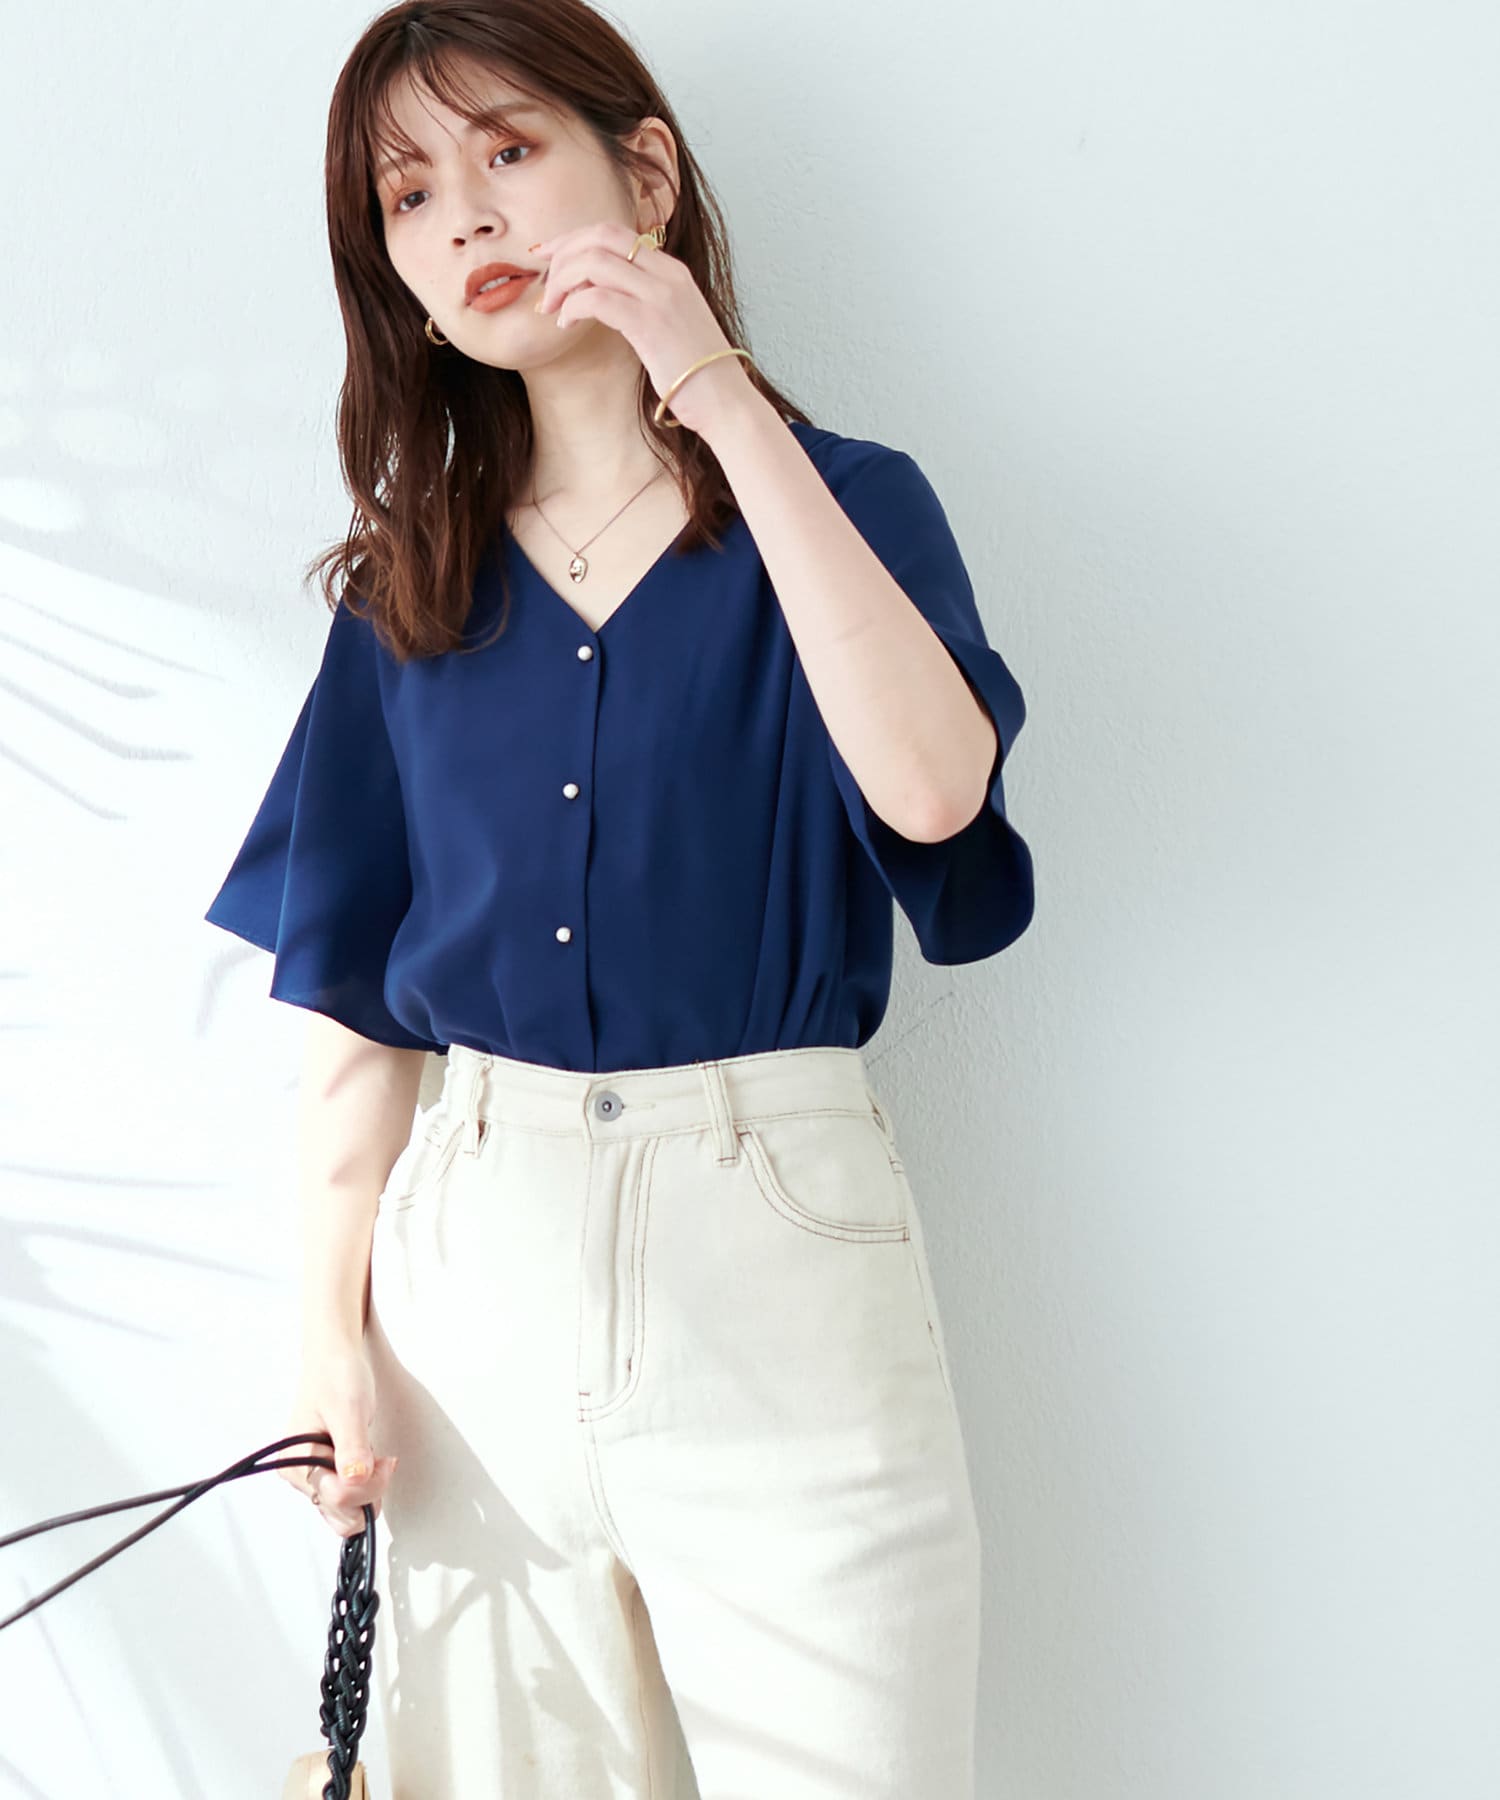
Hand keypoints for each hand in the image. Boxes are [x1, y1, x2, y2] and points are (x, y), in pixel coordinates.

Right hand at [280, 1343, 397, 1538]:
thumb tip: (354, 1480)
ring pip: (346, 1509)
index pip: (339, 1500)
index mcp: (296, 1462)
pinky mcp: (326, 1472)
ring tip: (370, 1452)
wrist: (335, 1356)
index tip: (385, 1460)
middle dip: (369, 1492)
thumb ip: (352, 1447)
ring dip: (368, 1486)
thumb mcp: (350, 1408)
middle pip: (341, 1513)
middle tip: (379, 1458)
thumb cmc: (337, 1375)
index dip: (370, 1486)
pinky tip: (366, 1457)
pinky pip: (348, 1496)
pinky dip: (365, 1482)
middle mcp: (299, 1475)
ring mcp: (312, 1476)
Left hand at [530, 219, 754, 439]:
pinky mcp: (649, 323)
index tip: (550, 258)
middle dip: (563, 252)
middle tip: (544, 281)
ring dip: (561, 282)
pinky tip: (566, 326)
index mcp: (671, 271)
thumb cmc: (697, 374)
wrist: (726, 402)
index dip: (575, 239)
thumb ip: (645, 302)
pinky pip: (596, 298)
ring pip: (593, 262)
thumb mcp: (673, 324)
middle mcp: (667, 274)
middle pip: (600, 236)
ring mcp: (660, 296)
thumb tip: (604, 299)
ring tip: (552, 310)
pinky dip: (572, 308)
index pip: (614, 232)